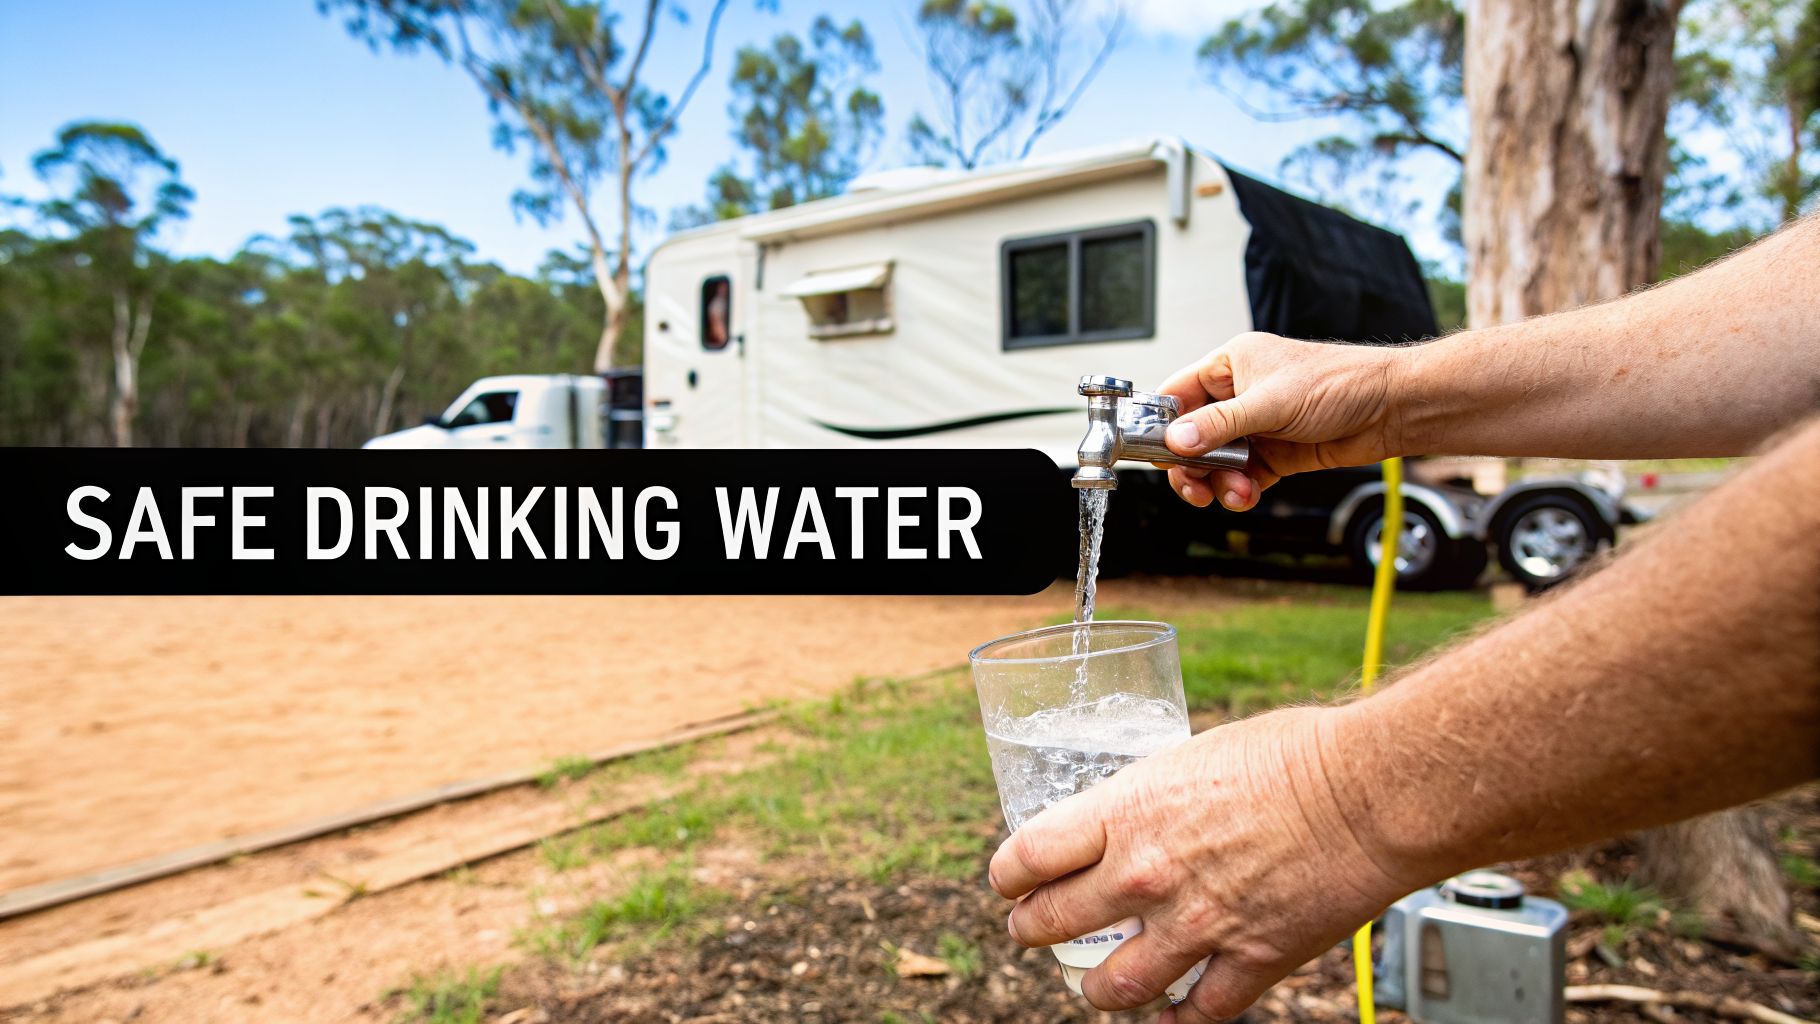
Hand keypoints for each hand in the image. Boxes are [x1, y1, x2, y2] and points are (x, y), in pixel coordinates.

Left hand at [987, 707, 1412, 1022]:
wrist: (1370, 793)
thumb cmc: (1295, 753)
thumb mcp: (1193, 753)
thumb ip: (1154, 794)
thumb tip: (1139, 808)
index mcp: (1125, 812)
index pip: (1027, 856)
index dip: (1006, 874)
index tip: (1008, 880)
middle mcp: (1146, 876)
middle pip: (1052, 924)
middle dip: (1032, 930)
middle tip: (1033, 929)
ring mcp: (1195, 926)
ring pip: (1114, 988)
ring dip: (1095, 990)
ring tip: (1094, 984)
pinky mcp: (1250, 961)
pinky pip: (1196, 1012)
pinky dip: (1177, 1018)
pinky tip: (1171, 1011)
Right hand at [1156, 333, 1406, 510]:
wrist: (1391, 408)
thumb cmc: (1340, 383)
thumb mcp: (1271, 403)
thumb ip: (1220, 425)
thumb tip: (1176, 441)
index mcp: (1231, 365)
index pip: (1178, 394)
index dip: (1162, 423)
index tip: (1154, 452)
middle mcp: (1239, 395)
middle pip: (1191, 436)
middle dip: (1189, 464)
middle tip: (1192, 485)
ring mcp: (1257, 427)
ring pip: (1215, 462)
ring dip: (1217, 482)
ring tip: (1234, 492)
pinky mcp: (1275, 454)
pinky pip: (1241, 477)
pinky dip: (1239, 490)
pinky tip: (1248, 495)